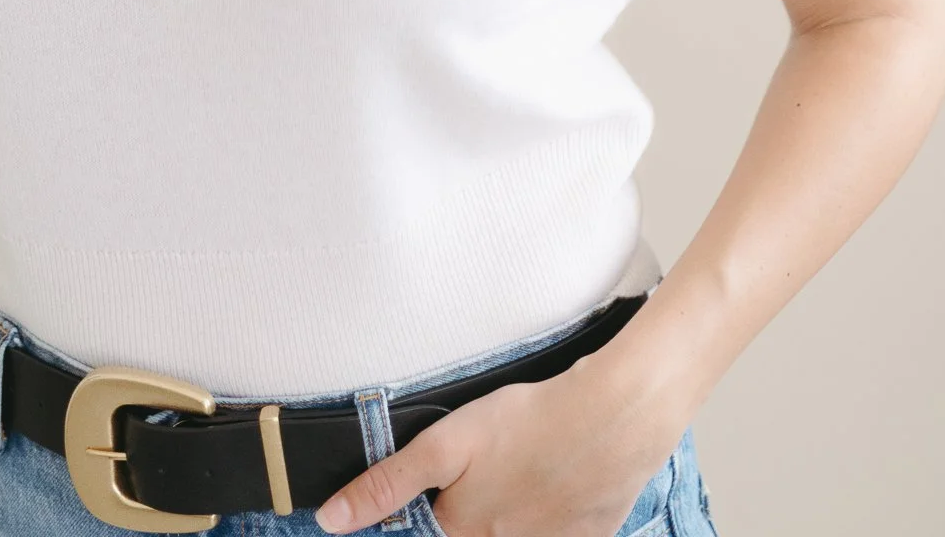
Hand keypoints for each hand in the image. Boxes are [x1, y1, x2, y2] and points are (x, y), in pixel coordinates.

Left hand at [314, 350, 688, 536]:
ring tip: (524, 467)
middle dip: (471, 507)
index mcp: (465, 532)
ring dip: (512, 509)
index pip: (428, 529)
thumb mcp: (446, 444)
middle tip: (498, 461)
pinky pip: (557, 531)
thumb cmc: (527, 423)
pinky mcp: (589, 534)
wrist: (614, 418)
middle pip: (472, 529)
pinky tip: (557, 480)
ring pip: (516, 530)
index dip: (418, 512)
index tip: (440, 491)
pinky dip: (551, 513)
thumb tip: (330, 520)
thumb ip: (388, 483)